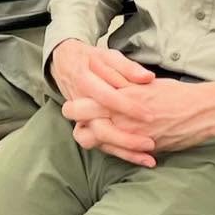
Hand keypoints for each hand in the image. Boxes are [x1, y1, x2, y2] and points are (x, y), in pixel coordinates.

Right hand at [49, 40, 158, 166]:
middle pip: (98, 128)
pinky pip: (101, 146)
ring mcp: (80, 118)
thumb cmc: (89, 59)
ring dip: (122, 151)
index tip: (149, 115)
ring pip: (97, 142)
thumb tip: (147, 77)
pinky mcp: (85, 129)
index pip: (106, 98)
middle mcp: (79, 104)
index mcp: (84, 81)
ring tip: (148, 156)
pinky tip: (144, 158)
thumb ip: (127, 68)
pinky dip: (122, 154)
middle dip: (125, 138)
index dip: (128, 107)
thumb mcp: (107, 56)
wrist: (64, 64)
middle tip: (150, 141)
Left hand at [51, 41, 214, 164]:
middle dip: (80, 127)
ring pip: (100, 145)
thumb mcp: (142, 83)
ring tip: (104, 137)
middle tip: (85, 125)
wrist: (200, 110)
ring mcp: (131, 134)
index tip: (78, 108)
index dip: (75, 109)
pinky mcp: (145, 148)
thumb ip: (120, 90)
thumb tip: (104, 93)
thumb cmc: (173, 93)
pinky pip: (124, 155)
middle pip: (84, 128)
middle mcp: (121, 116)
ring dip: (99, 142)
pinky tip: (126, 149)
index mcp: (118, 96)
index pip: (81, 105)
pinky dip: (122, 154)